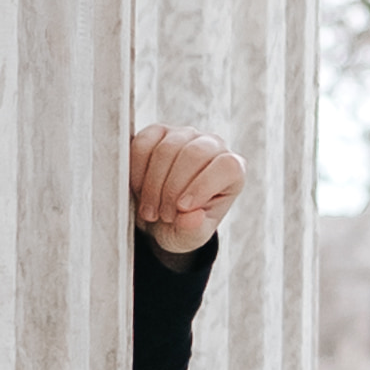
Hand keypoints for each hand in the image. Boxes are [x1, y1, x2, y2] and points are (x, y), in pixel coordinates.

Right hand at [131, 124, 246, 259]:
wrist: (157, 217)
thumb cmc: (182, 225)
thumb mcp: (190, 238)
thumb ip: (194, 231)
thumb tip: (193, 217)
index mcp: (233, 171)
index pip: (227, 166)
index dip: (203, 186)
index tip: (182, 208)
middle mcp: (212, 146)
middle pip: (195, 154)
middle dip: (172, 189)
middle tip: (162, 216)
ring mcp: (185, 135)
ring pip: (167, 149)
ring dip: (153, 184)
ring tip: (150, 210)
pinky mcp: (158, 132)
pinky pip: (144, 143)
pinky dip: (136, 170)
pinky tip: (139, 189)